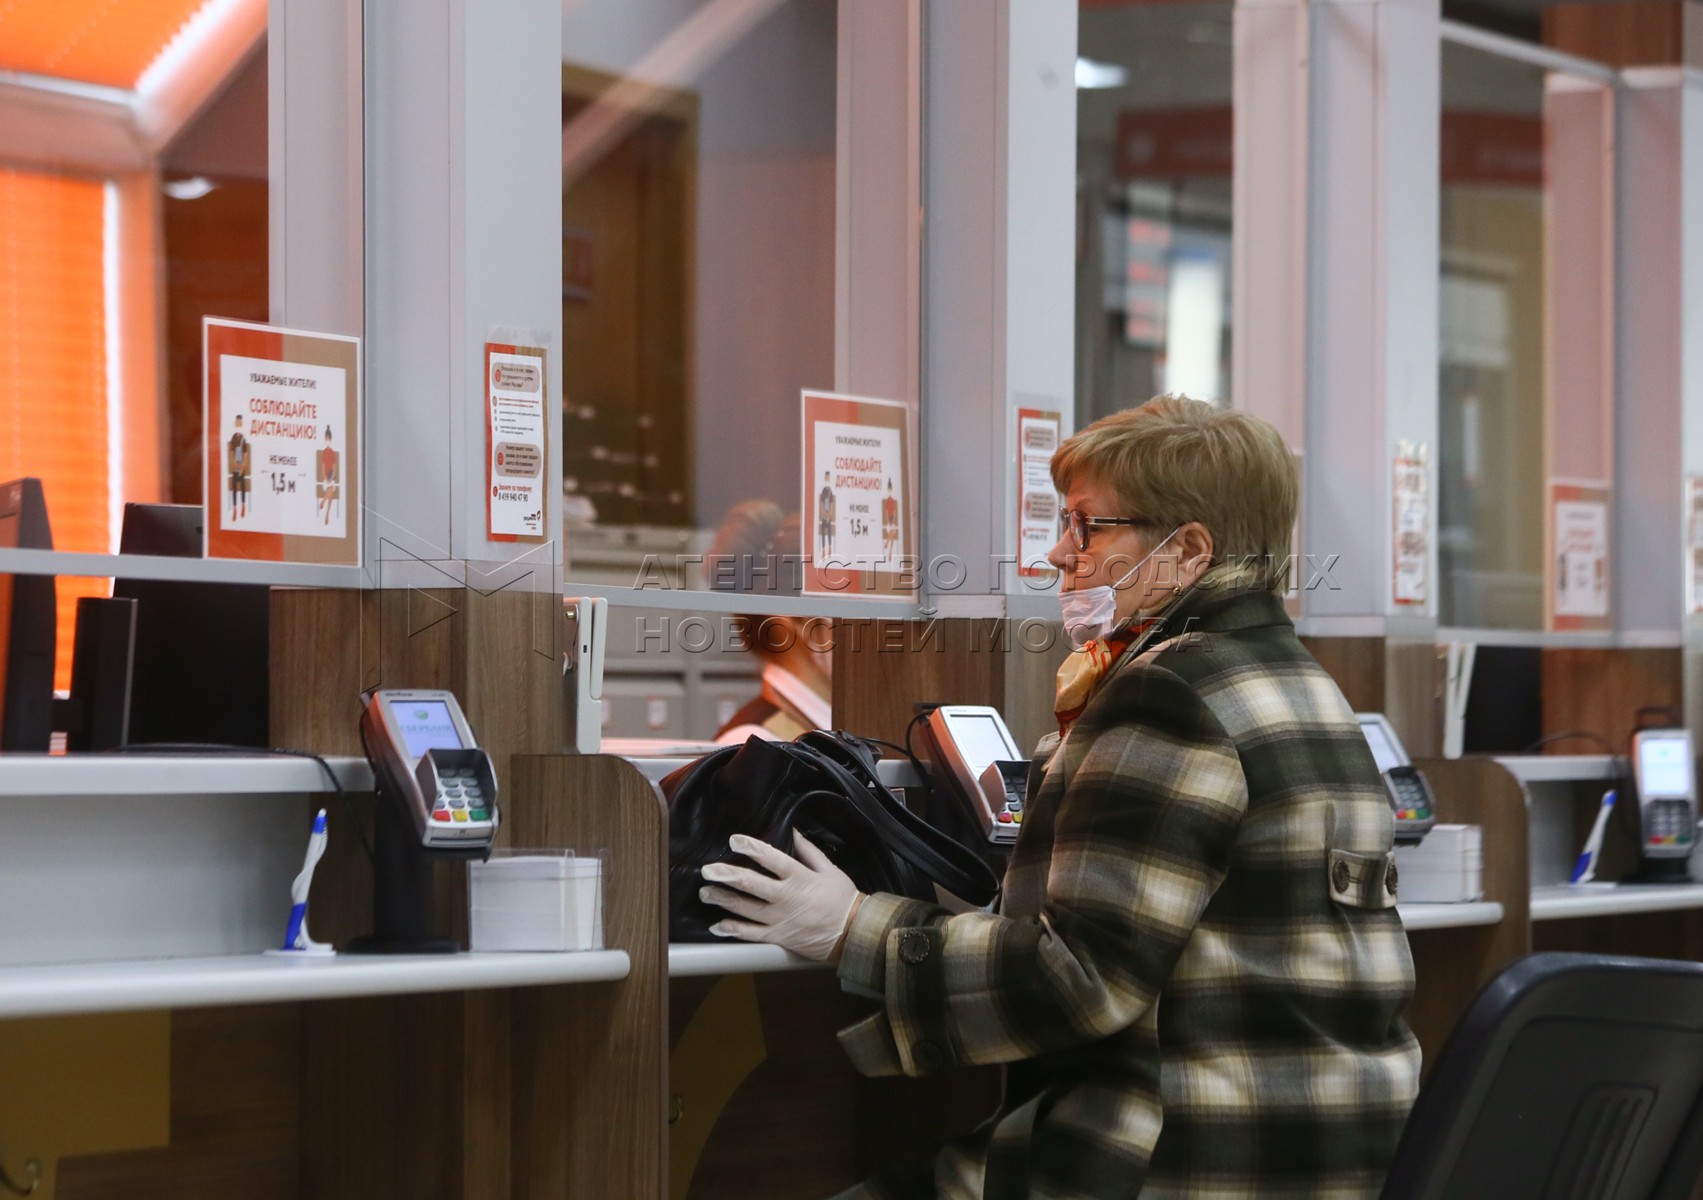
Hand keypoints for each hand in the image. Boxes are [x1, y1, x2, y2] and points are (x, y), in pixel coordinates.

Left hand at [699, 832, 861, 961]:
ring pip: (745, 909)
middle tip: (707, 870)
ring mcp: (779, 919)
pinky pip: (750, 934)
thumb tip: (791, 830)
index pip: (771, 859)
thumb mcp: (829, 869)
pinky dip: (733, 930)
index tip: (734, 840)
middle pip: (751, 884)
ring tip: (705, 893)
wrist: (851, 933)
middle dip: (727, 876)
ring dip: (723, 900)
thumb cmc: (842, 898)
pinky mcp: (777, 937)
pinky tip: (717, 926)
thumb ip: (808, 850)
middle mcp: (785, 898)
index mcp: (799, 878)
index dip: (751, 848)